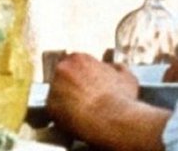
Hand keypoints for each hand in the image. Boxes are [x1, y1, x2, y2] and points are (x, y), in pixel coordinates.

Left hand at [47, 54, 167, 150]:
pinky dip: (63, 115)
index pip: (75, 64)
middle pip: (63, 76)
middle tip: (85, 98)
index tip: (89, 86)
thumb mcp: (127, 77)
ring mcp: (54, 87)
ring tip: (82, 110)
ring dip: (66, 100)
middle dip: (72, 86)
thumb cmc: (120, 98)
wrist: (112, 119)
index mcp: (79, 58)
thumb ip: (117, 68)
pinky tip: (76, 118)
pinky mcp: (50, 106)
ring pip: (58, 93)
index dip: (83, 76)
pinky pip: (55, 110)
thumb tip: (114, 67)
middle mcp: (62, 68)